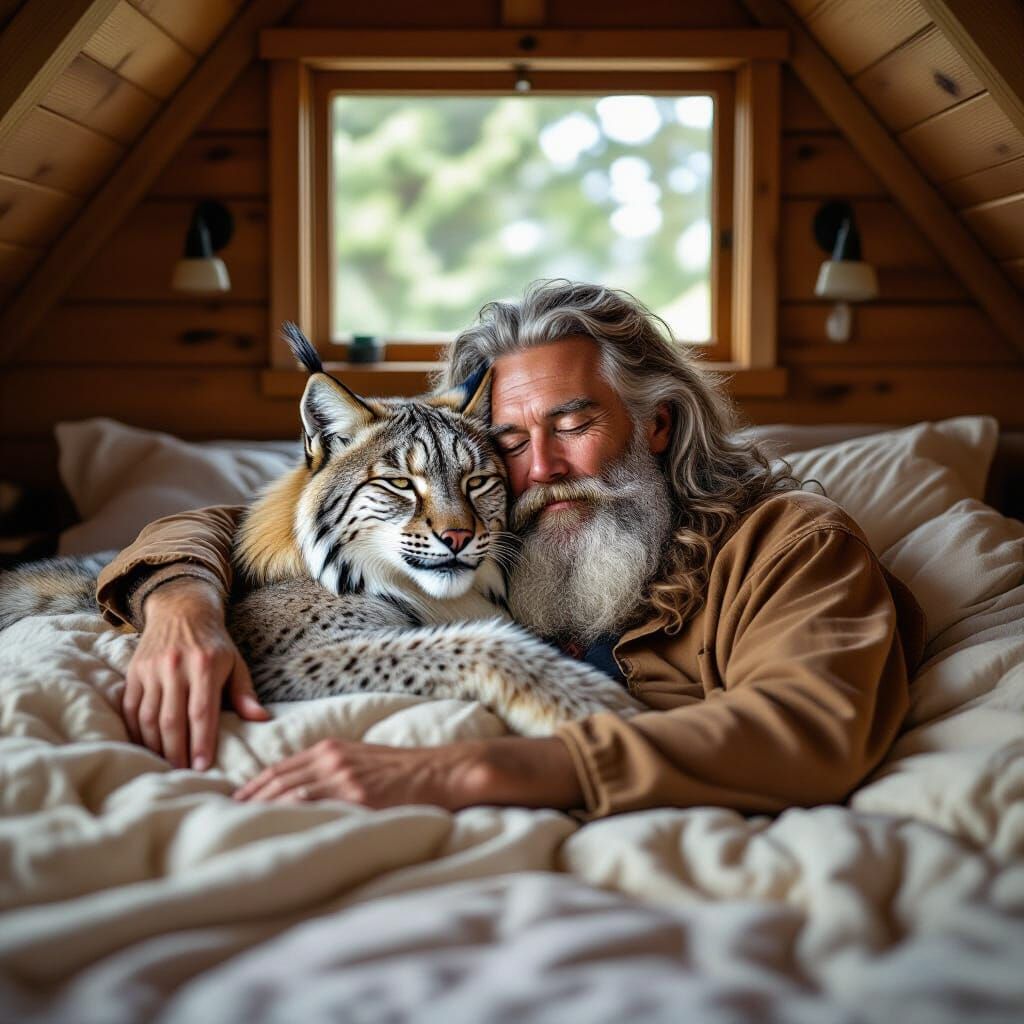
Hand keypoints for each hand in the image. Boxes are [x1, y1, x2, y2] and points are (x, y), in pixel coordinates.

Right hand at [121, 577, 269, 770]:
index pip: (201, 712)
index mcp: (205, 665)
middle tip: (183, 773)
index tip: (203, 767)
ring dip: (155, 746)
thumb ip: (244, 692)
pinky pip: (130, 708)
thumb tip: (261, 719)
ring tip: (165, 764)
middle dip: (177, 752)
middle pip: (172, 720)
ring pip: (148, 717)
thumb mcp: (235, 662)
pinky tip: (146, 746)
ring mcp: (151, 669)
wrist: (181, 609)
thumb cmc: (214, 643)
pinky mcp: (134, 671)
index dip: (201, 742)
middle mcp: (175, 667)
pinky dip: (136, 731)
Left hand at [232, 735, 583, 810]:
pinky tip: (272, 828)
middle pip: (276, 781)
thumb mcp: (363, 762)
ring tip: (235, 830)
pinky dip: (289, 815)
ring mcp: (344, 777)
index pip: (278, 770)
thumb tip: (302, 795)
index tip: (229, 805)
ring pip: (288, 793)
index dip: (251, 788)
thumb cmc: (406, 772)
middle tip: (219, 821)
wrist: (444, 771)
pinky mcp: (360, 795)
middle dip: (246, 801)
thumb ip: (332, 773)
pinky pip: (315, 805)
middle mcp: (331, 759)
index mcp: (331, 750)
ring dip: (259, 811)